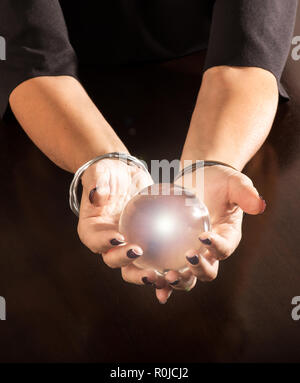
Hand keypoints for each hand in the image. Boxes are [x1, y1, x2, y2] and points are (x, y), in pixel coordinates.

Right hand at [77, 158, 172, 301]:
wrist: (125, 176)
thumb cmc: (108, 173)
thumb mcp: (100, 172)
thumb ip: (96, 181)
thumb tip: (96, 194)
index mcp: (92, 229)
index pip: (94, 240)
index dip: (103, 243)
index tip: (119, 237)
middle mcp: (107, 242)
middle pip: (113, 260)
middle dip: (125, 262)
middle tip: (139, 252)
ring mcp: (126, 246)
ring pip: (133, 268)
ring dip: (144, 275)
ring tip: (158, 275)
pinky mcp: (145, 244)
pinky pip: (153, 260)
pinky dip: (163, 269)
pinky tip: (179, 270)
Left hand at [165, 164, 265, 290]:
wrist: (198, 179)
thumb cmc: (219, 181)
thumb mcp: (234, 182)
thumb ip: (245, 192)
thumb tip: (259, 206)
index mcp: (227, 237)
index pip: (224, 248)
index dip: (216, 247)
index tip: (204, 237)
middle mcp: (210, 252)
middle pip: (207, 272)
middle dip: (198, 271)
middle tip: (187, 260)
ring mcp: (191, 254)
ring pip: (187, 277)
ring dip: (177, 281)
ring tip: (166, 276)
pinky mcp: (172, 252)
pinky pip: (167, 269)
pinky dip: (160, 280)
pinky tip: (150, 278)